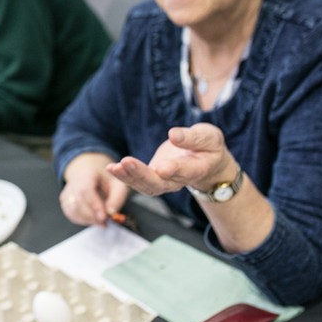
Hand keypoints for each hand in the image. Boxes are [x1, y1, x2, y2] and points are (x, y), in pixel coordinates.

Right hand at [60, 153, 128, 225]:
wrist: (89, 174)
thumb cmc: (105, 179)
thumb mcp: (117, 184)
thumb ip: (117, 198)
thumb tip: (112, 213)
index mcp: (87, 174)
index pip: (86, 190)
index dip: (94, 205)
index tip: (104, 217)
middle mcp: (73, 183)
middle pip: (78, 202)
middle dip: (92, 216)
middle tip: (105, 223)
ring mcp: (66, 192)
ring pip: (73, 210)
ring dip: (88, 220)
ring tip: (101, 222)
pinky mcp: (64, 202)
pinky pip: (71, 214)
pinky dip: (82, 220)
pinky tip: (92, 220)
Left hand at [106, 123, 237, 196]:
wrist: (207, 163)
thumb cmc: (209, 148)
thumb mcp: (209, 137)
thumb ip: (194, 138)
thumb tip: (173, 135)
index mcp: (198, 169)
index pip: (186, 171)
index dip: (174, 170)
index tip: (162, 167)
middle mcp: (180, 180)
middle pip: (160, 183)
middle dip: (142, 174)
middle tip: (126, 162)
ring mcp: (165, 182)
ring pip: (146, 186)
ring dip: (129, 178)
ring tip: (114, 168)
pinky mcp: (154, 179)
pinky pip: (139, 182)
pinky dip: (125, 176)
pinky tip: (112, 168)